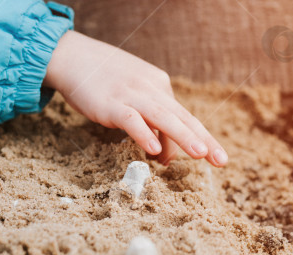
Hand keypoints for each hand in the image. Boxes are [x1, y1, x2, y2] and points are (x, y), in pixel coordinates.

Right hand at [43, 31, 227, 166]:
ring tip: (200, 154)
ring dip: (183, 136)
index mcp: (159, 86)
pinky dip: (144, 134)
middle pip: (182, 117)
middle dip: (203, 139)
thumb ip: (149, 122)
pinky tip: (154, 149)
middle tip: (221, 160)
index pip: (184, 116)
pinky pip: (131, 119)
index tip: (218, 157)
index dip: (202, 137)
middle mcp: (151, 88)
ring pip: (163, 117)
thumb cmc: (102, 80)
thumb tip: (165, 155)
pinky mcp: (110, 103)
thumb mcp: (132, 96)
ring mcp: (131, 95)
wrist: (71, 57)